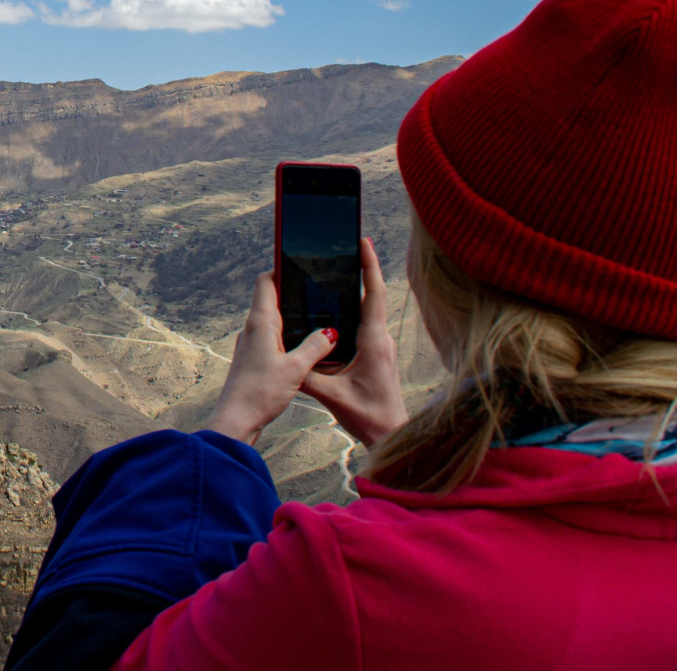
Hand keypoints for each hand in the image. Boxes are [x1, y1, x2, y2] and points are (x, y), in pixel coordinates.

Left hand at [205, 270, 337, 444]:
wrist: (236, 420)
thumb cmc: (260, 392)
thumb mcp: (296, 368)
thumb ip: (315, 347)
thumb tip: (331, 332)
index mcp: (260, 323)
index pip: (265, 282)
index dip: (280, 268)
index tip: (299, 261)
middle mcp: (252, 329)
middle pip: (270, 299)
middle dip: (291, 292)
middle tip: (316, 288)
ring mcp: (251, 344)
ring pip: (272, 321)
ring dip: (291, 316)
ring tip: (316, 315)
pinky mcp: (253, 359)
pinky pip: (272, 339)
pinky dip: (288, 336)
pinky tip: (304, 346)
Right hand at [300, 238, 408, 446]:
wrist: (393, 435)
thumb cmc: (369, 416)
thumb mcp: (331, 395)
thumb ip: (306, 374)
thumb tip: (283, 355)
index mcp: (373, 341)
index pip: (374, 294)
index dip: (369, 265)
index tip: (363, 241)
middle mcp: (380, 339)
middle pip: (373, 295)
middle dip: (361, 269)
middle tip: (345, 246)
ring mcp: (380, 346)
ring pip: (369, 310)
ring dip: (356, 290)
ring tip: (338, 270)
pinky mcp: (376, 354)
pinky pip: (365, 324)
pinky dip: (352, 311)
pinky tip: (336, 309)